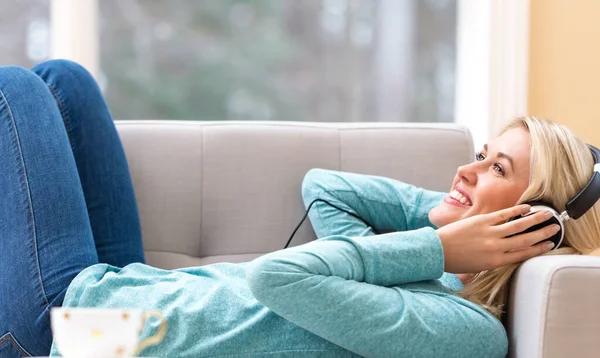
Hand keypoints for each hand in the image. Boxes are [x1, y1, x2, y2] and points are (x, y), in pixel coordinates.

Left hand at [436, 204, 559, 273]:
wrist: (437, 251)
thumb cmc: (454, 261)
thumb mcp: (476, 267)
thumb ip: (491, 261)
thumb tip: (501, 258)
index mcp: (495, 261)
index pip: (523, 254)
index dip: (539, 249)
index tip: (550, 244)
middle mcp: (496, 248)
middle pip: (526, 240)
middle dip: (543, 234)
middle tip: (555, 228)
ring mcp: (490, 233)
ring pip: (519, 226)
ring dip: (535, 220)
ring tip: (547, 215)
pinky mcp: (482, 221)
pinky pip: (503, 215)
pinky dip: (516, 211)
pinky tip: (526, 207)